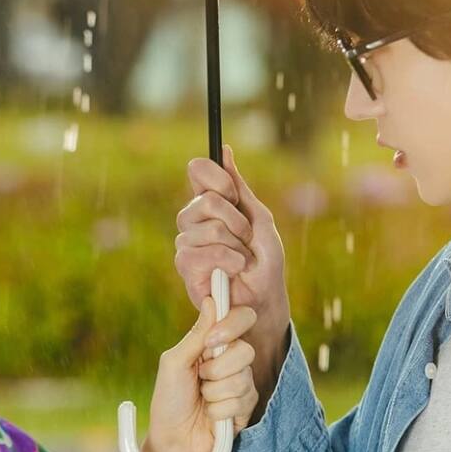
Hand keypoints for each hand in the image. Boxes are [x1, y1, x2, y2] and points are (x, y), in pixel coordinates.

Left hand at [143, 298, 258, 451]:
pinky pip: (242, 400)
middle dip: (217, 368)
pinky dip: (220, 409)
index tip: (213, 340)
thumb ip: (196, 334)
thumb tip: (211, 301)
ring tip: (203, 399)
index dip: (232, 324)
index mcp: (213, 344)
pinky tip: (211, 414)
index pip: (239, 319)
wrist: (173, 440)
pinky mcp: (247, 406)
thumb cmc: (169, 400)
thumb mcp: (174, 362)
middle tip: (201, 378)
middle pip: (245, 350)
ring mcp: (241, 383)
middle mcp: (231, 360)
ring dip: (215, 392)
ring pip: (243, 377)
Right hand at [175, 146, 288, 367]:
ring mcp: (187, 242)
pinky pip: (201, 252)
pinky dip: (228, 260)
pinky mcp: (185, 266)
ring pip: (207, 228)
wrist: (265, 300)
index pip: (197, 171)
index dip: (215, 177)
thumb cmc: (265, 261)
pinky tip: (234, 270)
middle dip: (235, 220)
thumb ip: (240, 188)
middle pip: (205, 201)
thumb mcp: (259, 219)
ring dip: (235, 244)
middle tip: (247, 237)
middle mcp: (194, 219)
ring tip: (243, 259)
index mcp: (211, 203)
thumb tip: (224, 151)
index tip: (233, 193)